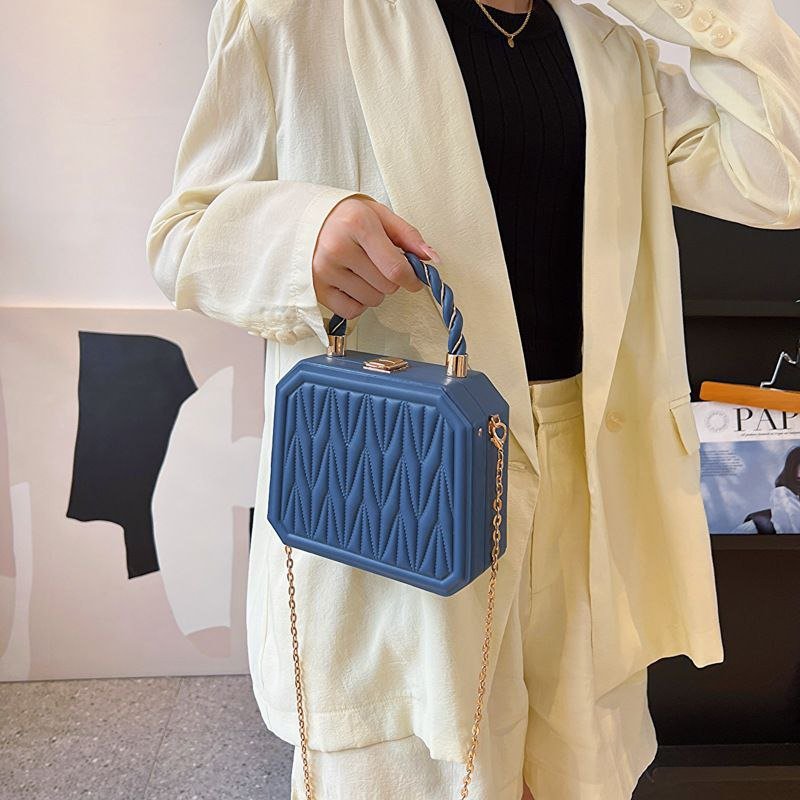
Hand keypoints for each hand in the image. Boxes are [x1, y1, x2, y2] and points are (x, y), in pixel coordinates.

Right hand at [312, 197, 440, 319]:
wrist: (306, 221)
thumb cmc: (345, 218)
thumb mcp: (379, 215)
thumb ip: (408, 236)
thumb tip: (431, 258)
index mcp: (357, 225)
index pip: (395, 268)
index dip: (412, 279)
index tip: (414, 280)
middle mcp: (337, 248)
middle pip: (387, 286)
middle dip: (391, 280)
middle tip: (378, 264)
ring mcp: (324, 271)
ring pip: (372, 300)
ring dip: (374, 291)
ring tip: (362, 271)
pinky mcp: (316, 289)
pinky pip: (352, 311)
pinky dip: (358, 303)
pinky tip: (352, 285)